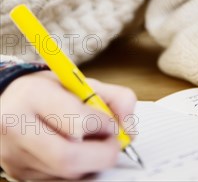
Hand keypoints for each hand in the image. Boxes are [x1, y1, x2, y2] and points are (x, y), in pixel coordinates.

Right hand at [0, 71, 136, 179]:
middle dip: (101, 154)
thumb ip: (111, 96)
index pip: (77, 121)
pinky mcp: (18, 175)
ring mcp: (16, 157)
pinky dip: (76, 171)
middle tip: (113, 143)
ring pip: (66, 174)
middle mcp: (18, 128)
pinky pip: (58, 181)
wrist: (5, 103)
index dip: (103, 125)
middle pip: (68, 158)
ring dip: (90, 163)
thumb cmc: (44, 91)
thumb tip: (130, 123)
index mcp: (33, 96)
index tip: (111, 122)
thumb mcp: (76, 82)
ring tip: (92, 143)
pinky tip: (76, 152)